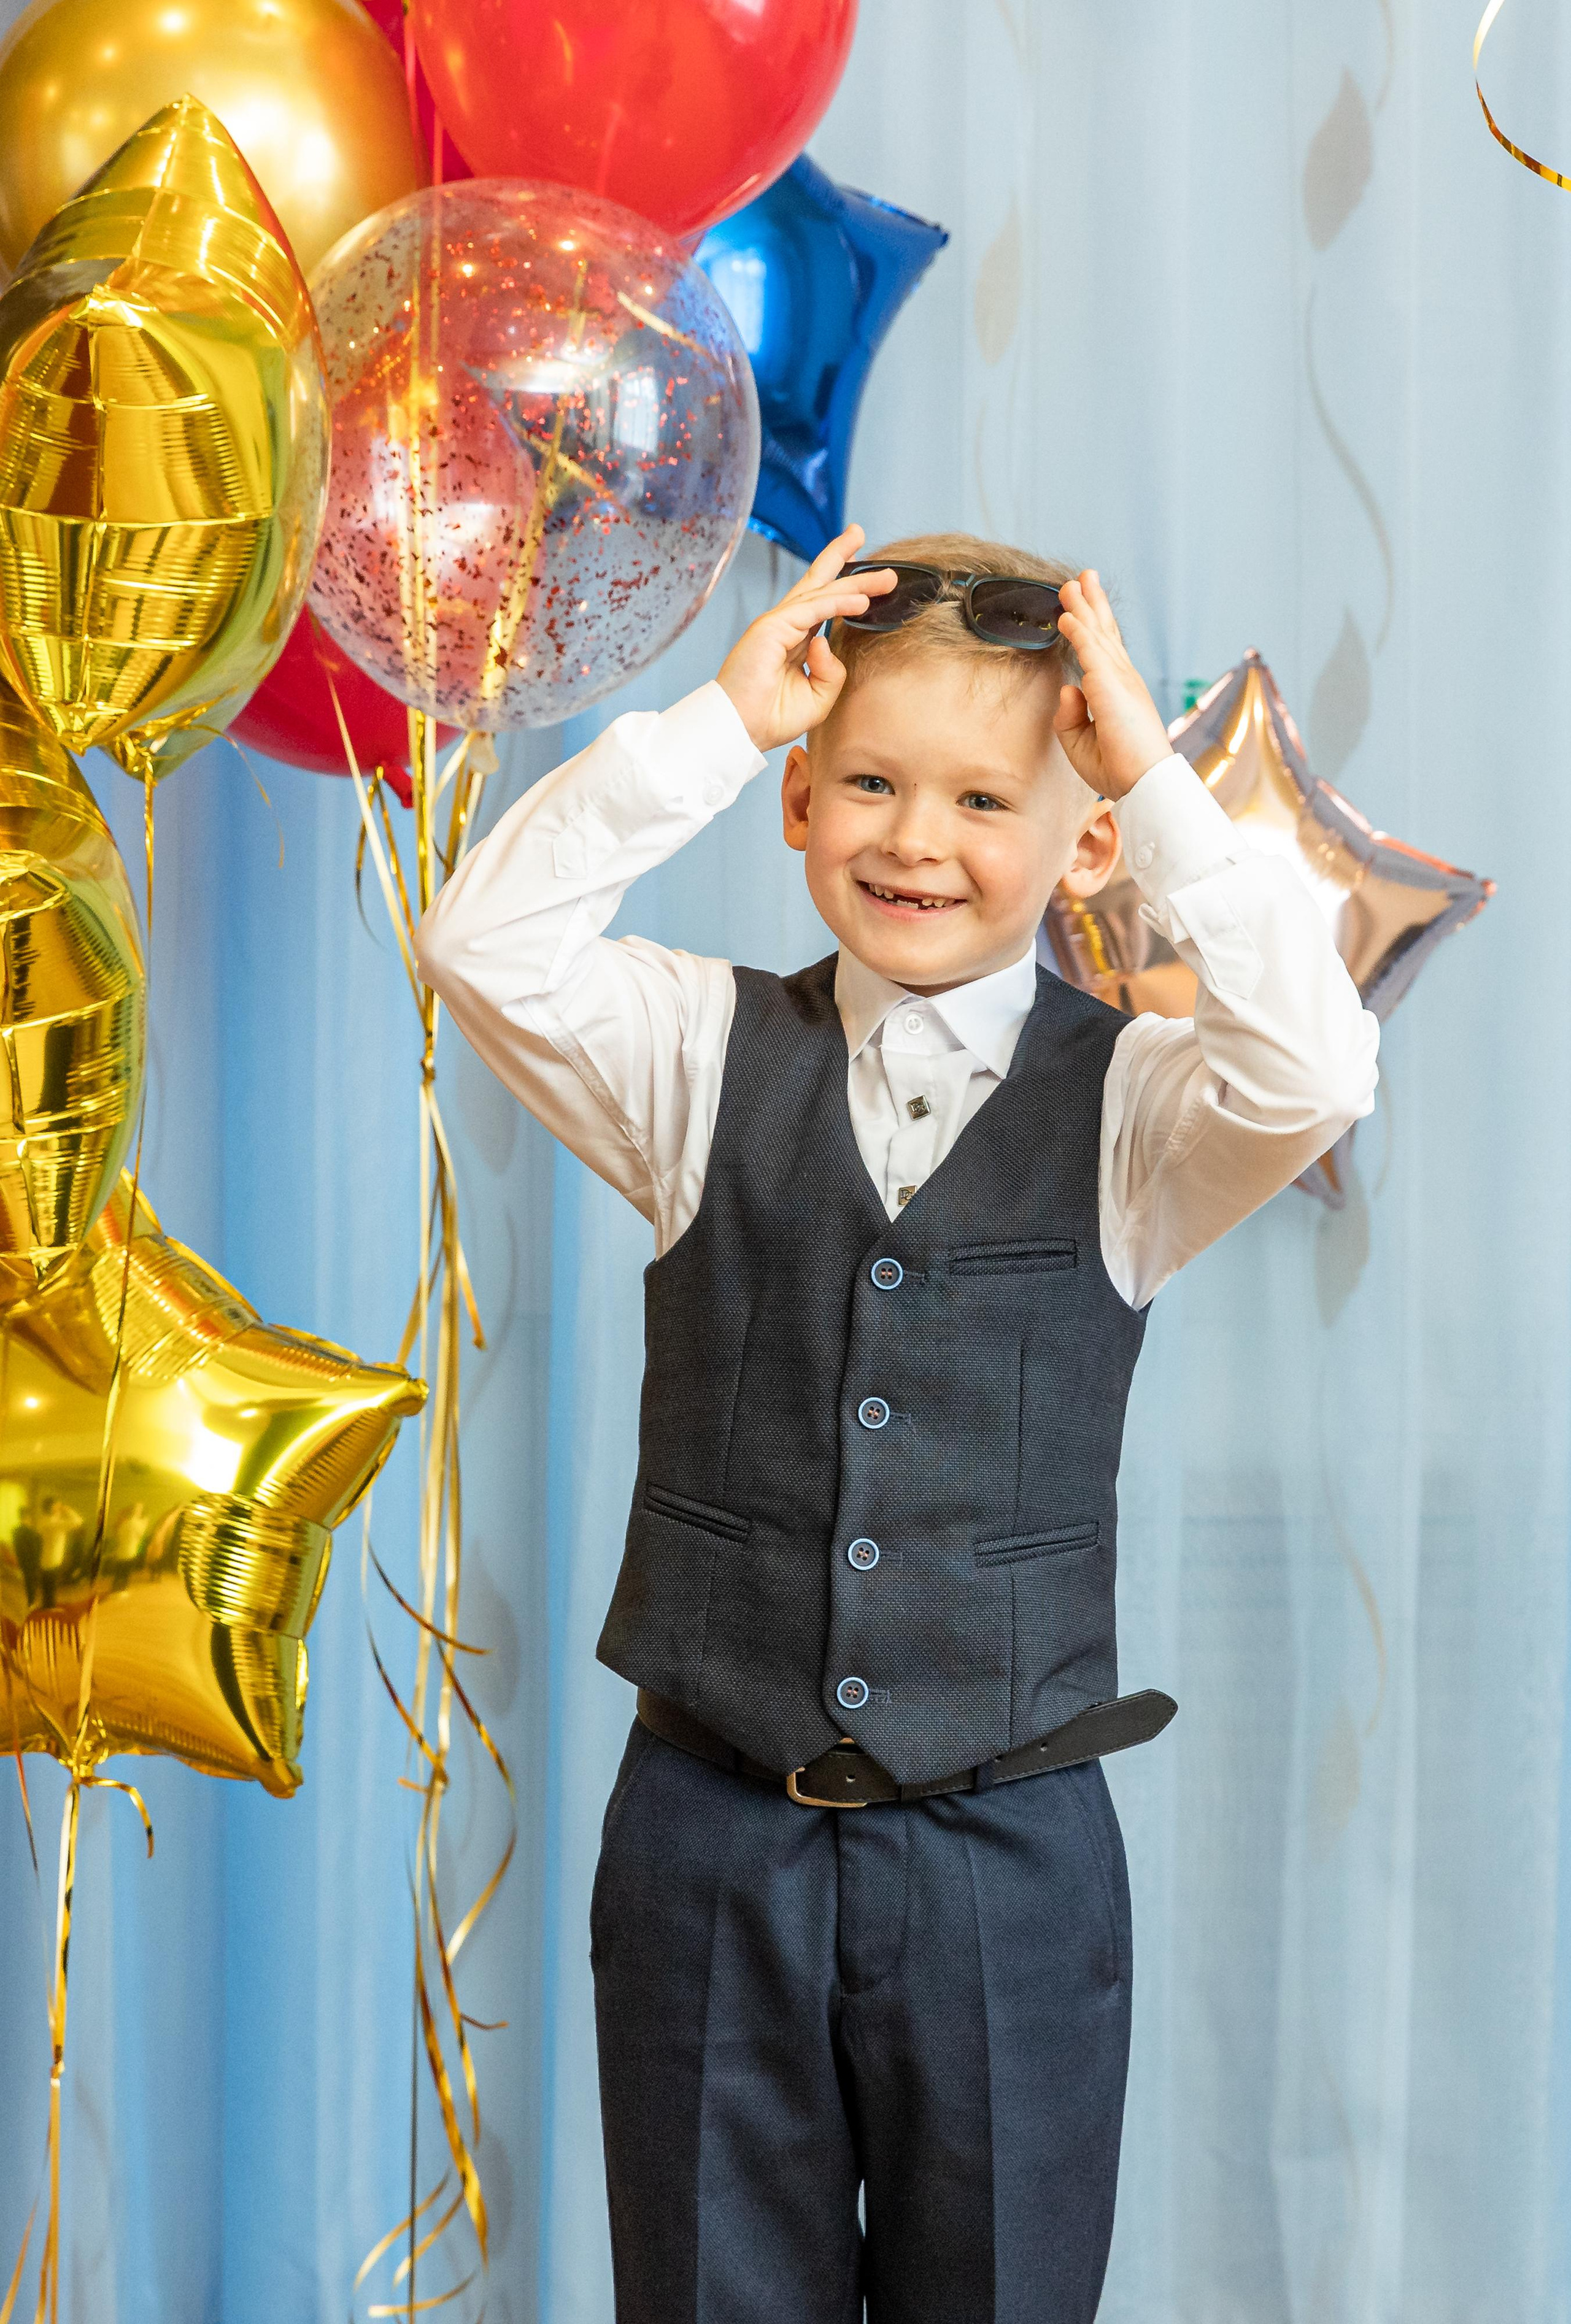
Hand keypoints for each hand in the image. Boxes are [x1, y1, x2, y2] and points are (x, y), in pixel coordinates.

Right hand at [717, 525, 895, 752]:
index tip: (868, 573)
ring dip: (856, 582)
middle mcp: (786, 625)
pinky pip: (814, 609)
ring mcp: (778, 623)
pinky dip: (839, 603)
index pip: (823, 603)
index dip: (844, 585)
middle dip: (846, 561)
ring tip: (887, 578)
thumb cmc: (770, 717)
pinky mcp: (772, 628)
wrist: (741, 730)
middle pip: (820, 583)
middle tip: (868, 541)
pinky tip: (862, 601)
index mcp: (795, 639)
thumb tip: (827, 642)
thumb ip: (832, 671)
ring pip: (822, 592)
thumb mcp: (818, 697)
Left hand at [1051, 571, 1171, 800]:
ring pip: (1097, 634)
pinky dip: (1078, 631)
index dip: (1093, 627)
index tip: (1082, 607)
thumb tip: (1067, 687)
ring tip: (1071, 583)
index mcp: (1120, 693)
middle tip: (1082, 578)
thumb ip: (1069, 715)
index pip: (1106, 652)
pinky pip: (1090, 650)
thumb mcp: (1080, 742)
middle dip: (1092, 604)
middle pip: (1105, 633)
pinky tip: (1067, 616)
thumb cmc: (1119, 768)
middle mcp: (1123, 680)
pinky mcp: (1111, 686)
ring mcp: (1119, 680)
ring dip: (1083, 606)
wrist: (1145, 783)